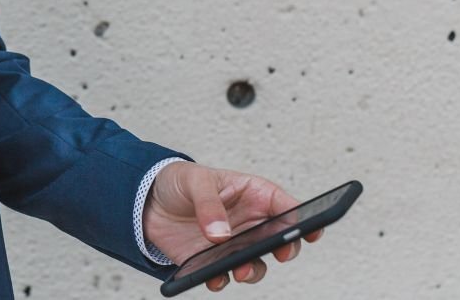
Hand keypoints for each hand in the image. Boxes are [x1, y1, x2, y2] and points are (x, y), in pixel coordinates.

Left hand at [143, 161, 322, 291]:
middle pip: (278, 239)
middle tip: (280, 253)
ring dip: (253, 270)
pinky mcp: (211, 261)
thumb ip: (209, 205)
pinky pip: (224, 275)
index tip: (313, 230)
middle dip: (284, 248)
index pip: (286, 206)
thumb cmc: (178, 181)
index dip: (304, 218)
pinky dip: (221, 279)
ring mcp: (232, 243)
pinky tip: (213, 278)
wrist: (146, 202)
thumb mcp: (195, 181)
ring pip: (255, 263)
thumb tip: (220, 235)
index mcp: (253, 194)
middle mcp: (248, 222)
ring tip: (240, 270)